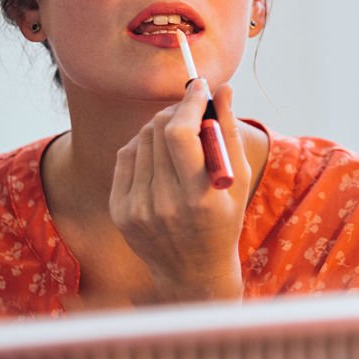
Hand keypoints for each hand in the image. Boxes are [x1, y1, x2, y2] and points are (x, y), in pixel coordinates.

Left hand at [110, 79, 251, 302]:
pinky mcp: (120, 210)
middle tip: (193, 109)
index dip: (189, 103)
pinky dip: (144, 145)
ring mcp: (137, 208)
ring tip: (181, 137)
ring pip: (141, 139)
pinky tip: (161, 155)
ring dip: (162, 127)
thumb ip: (229, 132)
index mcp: (198, 197)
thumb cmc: (224, 220)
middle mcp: (163, 203)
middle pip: (158, 131)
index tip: (200, 87)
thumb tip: (223, 89)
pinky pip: (127, 157)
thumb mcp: (237, 179)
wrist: (192, 271)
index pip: (180, 134)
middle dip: (177, 111)